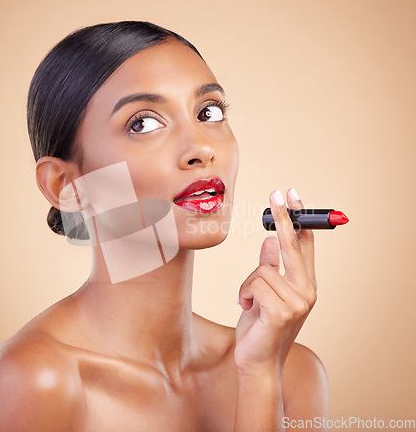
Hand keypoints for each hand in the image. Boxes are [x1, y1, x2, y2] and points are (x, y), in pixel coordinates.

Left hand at [234, 188, 316, 375]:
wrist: (257, 361)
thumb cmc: (259, 326)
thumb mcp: (263, 292)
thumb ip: (270, 267)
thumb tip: (270, 239)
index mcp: (305, 284)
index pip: (304, 245)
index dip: (299, 219)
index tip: (292, 196)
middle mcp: (307, 290)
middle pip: (291, 245)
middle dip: (283, 217)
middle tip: (277, 192)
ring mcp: (298, 301)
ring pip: (262, 269)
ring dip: (247, 286)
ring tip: (249, 303)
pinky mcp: (283, 310)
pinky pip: (254, 284)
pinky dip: (244, 295)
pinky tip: (248, 309)